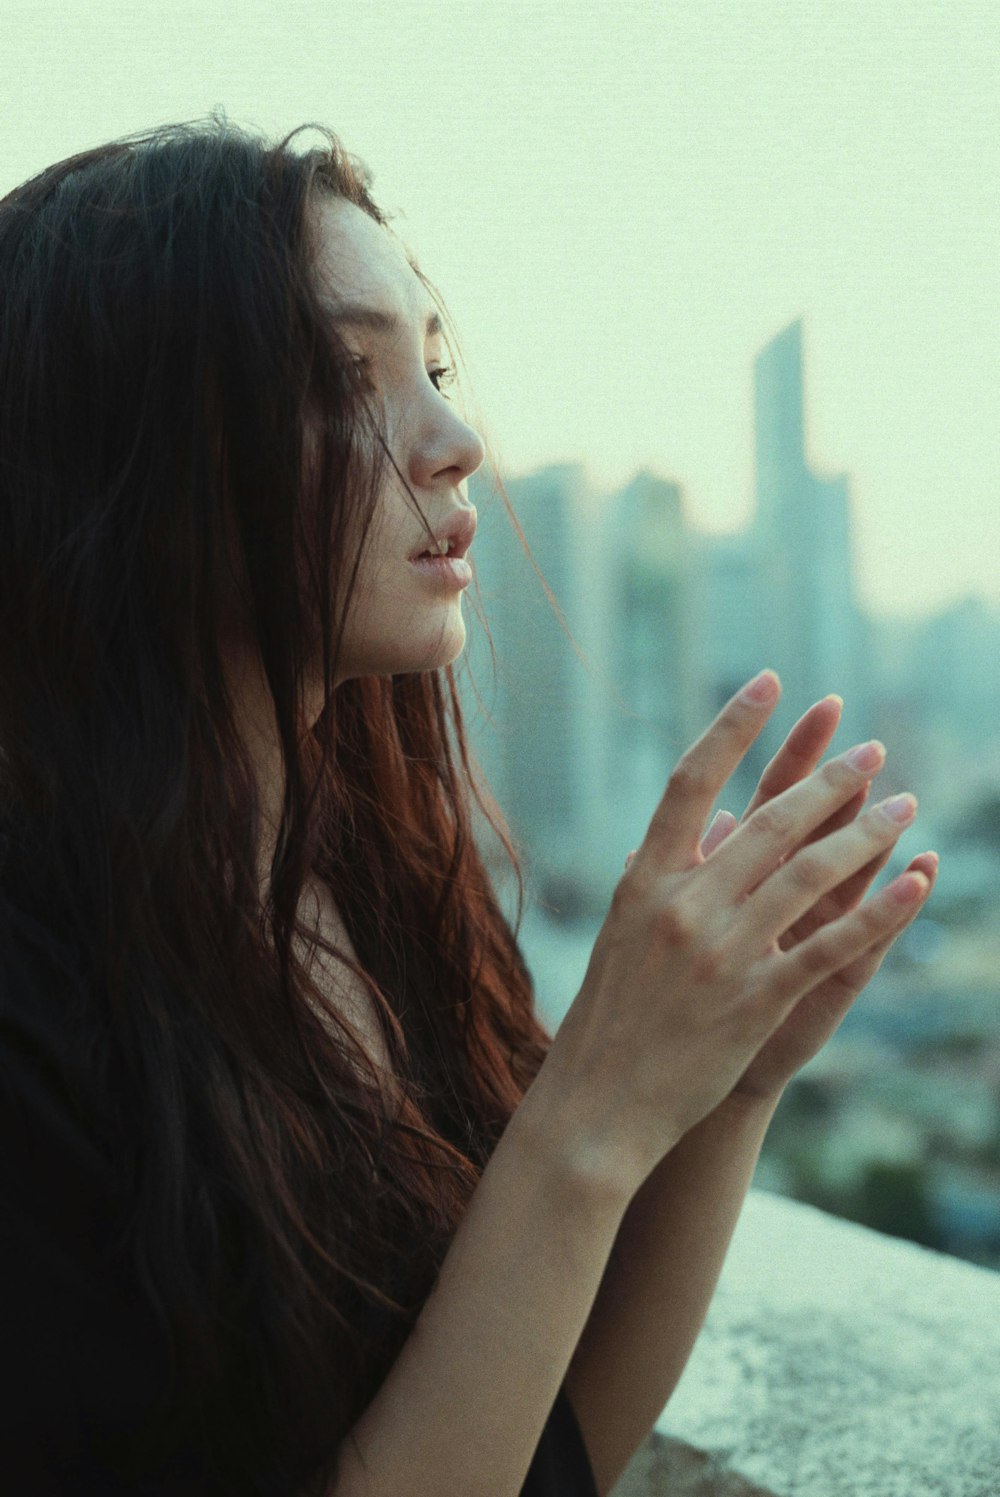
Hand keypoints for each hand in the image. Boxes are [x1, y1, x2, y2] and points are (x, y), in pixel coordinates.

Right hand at [545, 671, 930, 1189]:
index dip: (733, 725)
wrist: (597, 1102)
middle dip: (830, 778)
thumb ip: (655, 875)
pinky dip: (881, 908)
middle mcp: (683, 904)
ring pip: (811, 871)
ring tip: (904, 801)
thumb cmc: (608, 1016)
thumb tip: (686, 831)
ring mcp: (722, 952)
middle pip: (770, 820)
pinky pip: (833, 943)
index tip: (770, 680)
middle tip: (874, 748)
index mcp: (645, 879)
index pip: (692, 781)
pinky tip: (917, 880)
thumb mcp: (621, 932)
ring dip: (867, 830)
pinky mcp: (758, 999)